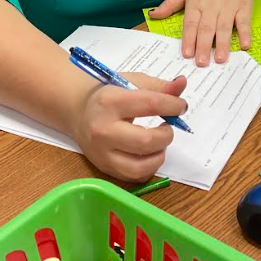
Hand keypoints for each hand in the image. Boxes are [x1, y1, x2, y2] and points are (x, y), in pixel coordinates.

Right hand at [72, 73, 187, 182]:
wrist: (79, 111)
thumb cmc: (109, 95)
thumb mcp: (131, 83)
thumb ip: (159, 85)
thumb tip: (182, 84)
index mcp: (110, 102)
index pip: (150, 104)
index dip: (173, 105)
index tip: (181, 106)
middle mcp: (103, 130)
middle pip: (145, 141)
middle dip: (166, 136)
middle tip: (168, 127)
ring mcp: (102, 153)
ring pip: (140, 166)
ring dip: (159, 155)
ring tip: (159, 142)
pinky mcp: (104, 168)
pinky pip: (134, 177)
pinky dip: (148, 167)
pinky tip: (149, 154)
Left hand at [150, 0, 254, 65]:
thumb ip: (171, 3)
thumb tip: (153, 15)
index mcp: (196, 2)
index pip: (191, 23)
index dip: (188, 39)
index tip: (186, 54)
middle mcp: (212, 6)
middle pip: (206, 28)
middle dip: (204, 46)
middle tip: (202, 63)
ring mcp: (229, 7)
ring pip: (224, 27)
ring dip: (223, 44)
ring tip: (220, 59)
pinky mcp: (244, 6)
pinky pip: (244, 22)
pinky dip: (245, 33)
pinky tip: (245, 45)